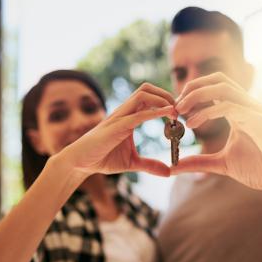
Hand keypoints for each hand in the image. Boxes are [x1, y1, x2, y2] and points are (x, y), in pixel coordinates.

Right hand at [59, 83, 177, 176]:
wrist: (81, 163)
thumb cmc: (103, 158)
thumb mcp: (132, 163)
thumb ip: (150, 165)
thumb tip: (168, 172)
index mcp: (129, 116)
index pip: (149, 97)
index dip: (166, 100)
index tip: (179, 114)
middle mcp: (125, 112)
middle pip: (147, 89)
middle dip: (166, 94)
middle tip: (180, 110)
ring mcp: (120, 117)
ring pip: (142, 95)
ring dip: (162, 100)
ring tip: (175, 113)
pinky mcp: (116, 127)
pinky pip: (137, 114)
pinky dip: (154, 113)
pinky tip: (168, 115)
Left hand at [172, 72, 261, 193]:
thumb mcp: (222, 164)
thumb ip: (200, 162)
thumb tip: (175, 166)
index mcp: (239, 110)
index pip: (214, 87)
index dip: (192, 92)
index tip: (176, 109)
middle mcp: (246, 104)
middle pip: (216, 78)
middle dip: (192, 87)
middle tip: (175, 105)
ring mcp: (253, 109)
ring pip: (222, 86)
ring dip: (196, 94)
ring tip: (179, 110)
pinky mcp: (257, 119)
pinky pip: (228, 105)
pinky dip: (207, 111)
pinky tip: (193, 123)